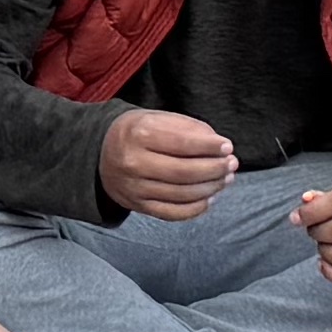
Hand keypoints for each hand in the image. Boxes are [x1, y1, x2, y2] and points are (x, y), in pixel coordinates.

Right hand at [99, 107, 241, 221]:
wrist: (99, 152)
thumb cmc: (136, 132)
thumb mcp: (157, 118)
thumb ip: (188, 128)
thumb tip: (220, 147)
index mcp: (139, 135)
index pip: (184, 144)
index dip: (210, 147)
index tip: (227, 146)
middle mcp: (134, 163)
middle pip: (186, 173)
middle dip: (215, 169)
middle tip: (232, 164)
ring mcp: (135, 188)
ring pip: (182, 195)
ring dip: (211, 188)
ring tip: (225, 179)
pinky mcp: (138, 206)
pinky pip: (173, 213)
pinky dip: (196, 208)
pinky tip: (209, 198)